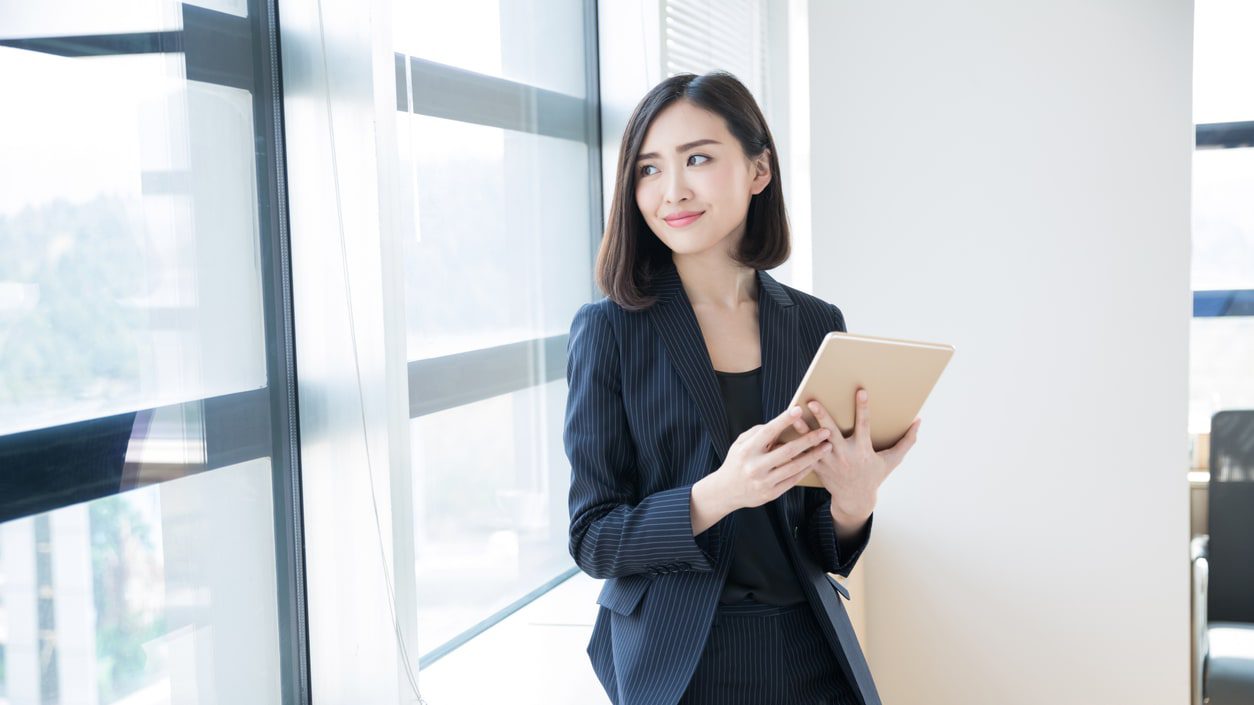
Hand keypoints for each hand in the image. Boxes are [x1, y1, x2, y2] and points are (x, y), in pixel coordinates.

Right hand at [713, 405, 833, 511]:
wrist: (725, 492)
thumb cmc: (736, 461)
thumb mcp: (740, 444)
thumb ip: (758, 433)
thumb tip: (780, 423)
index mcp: (747, 450)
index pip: (768, 432)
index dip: (784, 420)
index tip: (799, 409)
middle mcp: (755, 466)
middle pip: (788, 450)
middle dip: (809, 439)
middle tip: (825, 431)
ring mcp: (764, 481)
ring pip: (795, 466)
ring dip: (814, 455)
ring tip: (827, 446)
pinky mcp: (771, 494)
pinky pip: (793, 479)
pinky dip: (806, 469)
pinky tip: (815, 461)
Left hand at [805, 389, 919, 519]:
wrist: (855, 499)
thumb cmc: (874, 476)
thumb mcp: (892, 461)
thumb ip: (906, 441)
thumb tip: (919, 421)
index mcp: (863, 451)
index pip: (864, 425)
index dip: (863, 408)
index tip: (860, 391)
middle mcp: (845, 455)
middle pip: (832, 433)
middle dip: (822, 417)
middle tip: (813, 401)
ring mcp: (829, 461)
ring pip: (813, 442)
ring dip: (802, 428)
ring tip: (793, 413)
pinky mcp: (817, 466)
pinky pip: (804, 453)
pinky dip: (796, 443)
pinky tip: (785, 431)